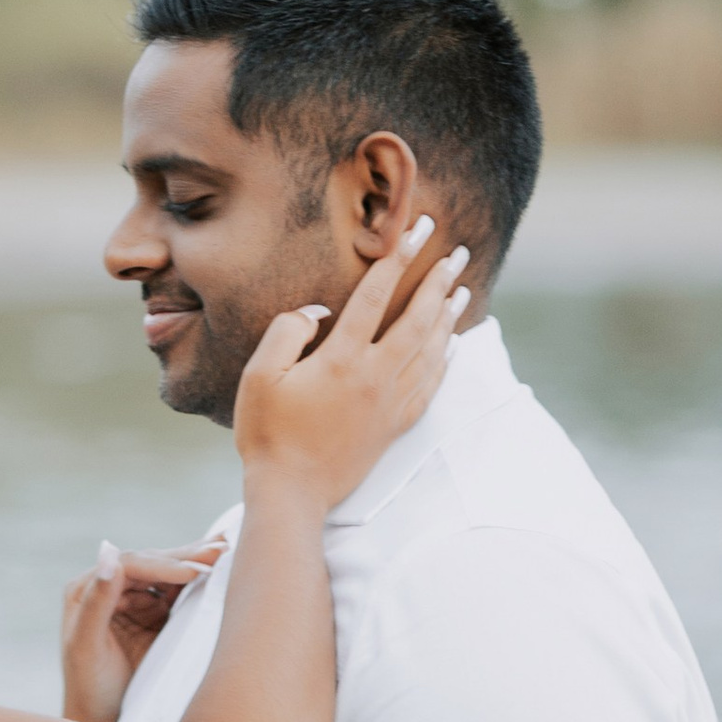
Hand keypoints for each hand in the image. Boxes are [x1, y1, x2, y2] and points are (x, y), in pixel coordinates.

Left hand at [60, 538, 225, 721]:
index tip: (194, 572)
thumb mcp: (86, 646)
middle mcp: (110, 589)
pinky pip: (181, 594)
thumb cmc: (90, 690)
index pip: (129, 566)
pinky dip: (202, 581)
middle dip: (187, 556)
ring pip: (170, 575)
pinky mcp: (156, 618)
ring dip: (198, 562)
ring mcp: (136, 602)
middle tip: (222, 549)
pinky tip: (223, 567)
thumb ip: (96, 601)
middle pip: (152, 564)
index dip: (162, 564)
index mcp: (87, 590)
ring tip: (228, 550)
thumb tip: (109, 553)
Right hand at [231, 217, 468, 516]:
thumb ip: (287, 331)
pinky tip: (452, 345)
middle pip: (417, 319)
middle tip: (457, 253)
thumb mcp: (259, 376)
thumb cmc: (268, 432)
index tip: (418, 228)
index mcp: (341, 359)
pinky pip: (430, 386)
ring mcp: (389, 403)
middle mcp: (375, 377)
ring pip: (430, 351)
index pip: (377, 295)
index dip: (398, 257)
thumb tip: (319, 309)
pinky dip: (445, 360)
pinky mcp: (394, 426)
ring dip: (448, 317)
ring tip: (462, 289)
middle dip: (439, 281)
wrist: (292, 493)